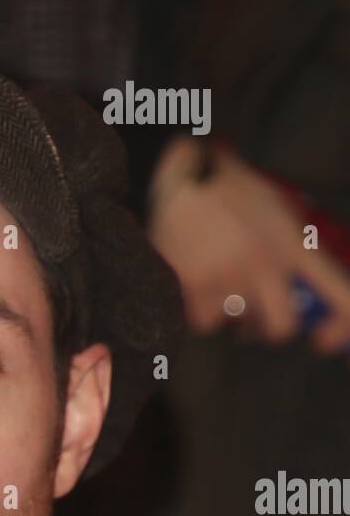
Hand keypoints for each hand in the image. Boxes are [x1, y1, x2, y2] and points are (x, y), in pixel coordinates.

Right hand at [147, 137, 349, 353]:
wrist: (182, 175)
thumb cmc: (227, 189)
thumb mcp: (275, 208)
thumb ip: (291, 248)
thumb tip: (299, 288)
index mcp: (294, 244)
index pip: (336, 294)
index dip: (338, 326)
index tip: (324, 339)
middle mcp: (268, 264)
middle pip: (282, 327)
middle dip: (266, 325)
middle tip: (253, 312)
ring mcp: (232, 278)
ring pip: (235, 326)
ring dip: (226, 310)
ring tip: (213, 277)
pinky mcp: (197, 286)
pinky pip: (203, 320)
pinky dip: (197, 307)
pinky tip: (194, 279)